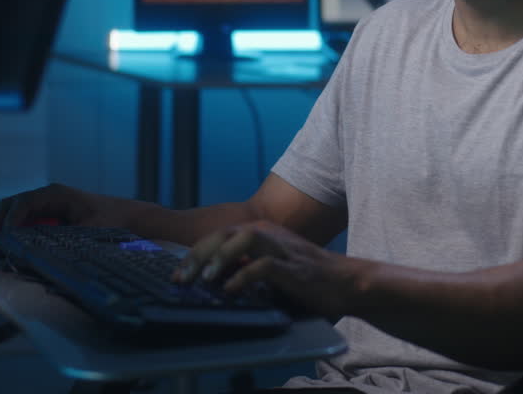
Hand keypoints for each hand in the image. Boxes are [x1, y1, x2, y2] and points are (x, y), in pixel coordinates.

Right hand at [0, 183, 129, 247]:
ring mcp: (43, 208)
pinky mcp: (43, 220)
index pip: (25, 202)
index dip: (11, 217)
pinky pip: (19, 224)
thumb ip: (70, 239)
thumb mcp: (93, 229)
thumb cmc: (112, 220)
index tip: (3, 234)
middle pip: (11, 206)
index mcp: (56, 194)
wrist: (127, 218)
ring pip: (11, 214)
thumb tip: (47, 252)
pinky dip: (5, 233)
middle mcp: (46, 198)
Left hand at [174, 220, 359, 318]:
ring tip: (204, 279)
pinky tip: (231, 290)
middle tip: (181, 278)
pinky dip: (244, 276)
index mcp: (260, 232)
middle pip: (225, 233)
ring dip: (221, 257)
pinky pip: (265, 266)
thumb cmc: (306, 278)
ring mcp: (282, 248)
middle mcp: (269, 234)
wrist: (345, 282)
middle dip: (198, 254)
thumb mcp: (269, 267)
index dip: (194, 254)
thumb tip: (210, 277)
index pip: (218, 236)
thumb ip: (245, 265)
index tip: (177, 275)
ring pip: (244, 239)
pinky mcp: (294, 267)